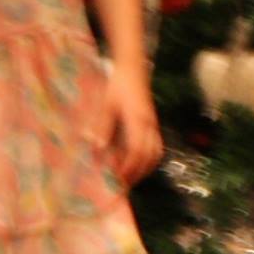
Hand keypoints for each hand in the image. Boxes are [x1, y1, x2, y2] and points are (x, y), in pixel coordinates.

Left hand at [94, 64, 161, 186]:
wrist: (133, 68)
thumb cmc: (118, 84)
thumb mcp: (107, 104)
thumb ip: (103, 126)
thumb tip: (97, 149)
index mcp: (138, 120)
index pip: (137, 150)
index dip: (128, 167)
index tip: (116, 179)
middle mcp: (149, 124)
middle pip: (149, 156)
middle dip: (137, 173)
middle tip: (122, 185)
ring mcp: (153, 124)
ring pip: (156, 152)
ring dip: (145, 168)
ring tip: (130, 178)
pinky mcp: (153, 123)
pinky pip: (156, 146)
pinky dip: (148, 159)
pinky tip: (136, 163)